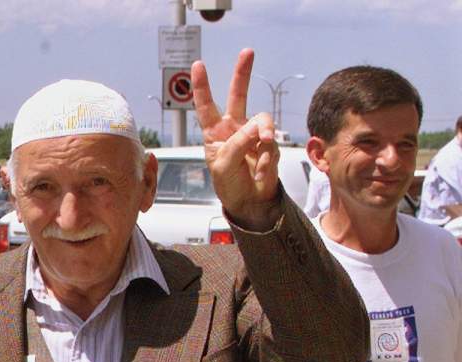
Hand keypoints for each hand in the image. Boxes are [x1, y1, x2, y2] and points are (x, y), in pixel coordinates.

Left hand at [192, 49, 281, 229]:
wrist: (250, 201)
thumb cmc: (229, 185)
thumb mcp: (224, 167)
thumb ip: (237, 145)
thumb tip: (257, 127)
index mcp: (215, 134)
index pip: (206, 106)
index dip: (202, 86)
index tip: (197, 65)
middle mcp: (234, 129)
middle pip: (237, 96)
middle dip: (242, 73)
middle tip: (247, 51)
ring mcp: (253, 134)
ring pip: (262, 120)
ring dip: (263, 134)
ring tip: (261, 146)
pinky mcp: (270, 143)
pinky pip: (272, 142)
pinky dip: (267, 158)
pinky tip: (259, 171)